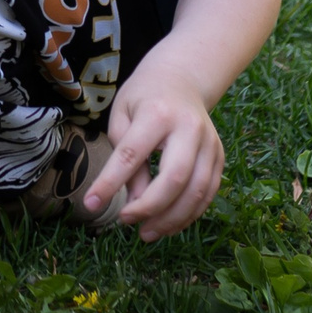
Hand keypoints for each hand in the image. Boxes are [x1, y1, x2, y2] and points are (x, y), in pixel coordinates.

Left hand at [85, 63, 225, 240]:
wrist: (182, 79)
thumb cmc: (143, 98)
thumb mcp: (122, 116)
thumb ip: (124, 153)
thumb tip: (132, 197)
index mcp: (157, 114)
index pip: (131, 154)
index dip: (111, 183)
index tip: (91, 204)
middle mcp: (190, 129)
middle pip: (174, 178)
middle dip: (149, 207)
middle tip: (126, 221)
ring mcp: (211, 144)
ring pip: (197, 191)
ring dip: (172, 219)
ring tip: (147, 233)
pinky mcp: (220, 157)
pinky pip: (209, 193)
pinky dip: (189, 214)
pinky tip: (168, 224)